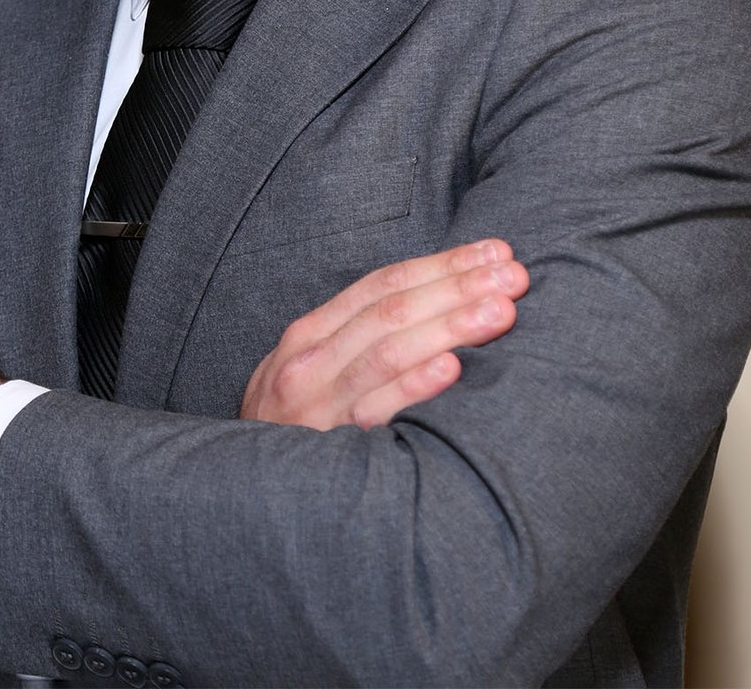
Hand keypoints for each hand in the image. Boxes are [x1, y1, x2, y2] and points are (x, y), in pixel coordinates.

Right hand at [239, 239, 527, 430]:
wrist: (238, 499)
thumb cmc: (293, 429)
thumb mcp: (313, 372)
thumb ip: (361, 341)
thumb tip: (444, 308)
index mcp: (310, 334)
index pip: (384, 284)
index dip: (442, 264)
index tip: (496, 252)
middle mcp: (309, 361)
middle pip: (391, 309)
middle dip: (457, 286)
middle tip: (513, 275)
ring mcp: (316, 404)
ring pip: (388, 350)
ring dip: (449, 325)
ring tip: (500, 311)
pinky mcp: (327, 450)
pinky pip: (373, 412)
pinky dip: (412, 386)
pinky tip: (451, 368)